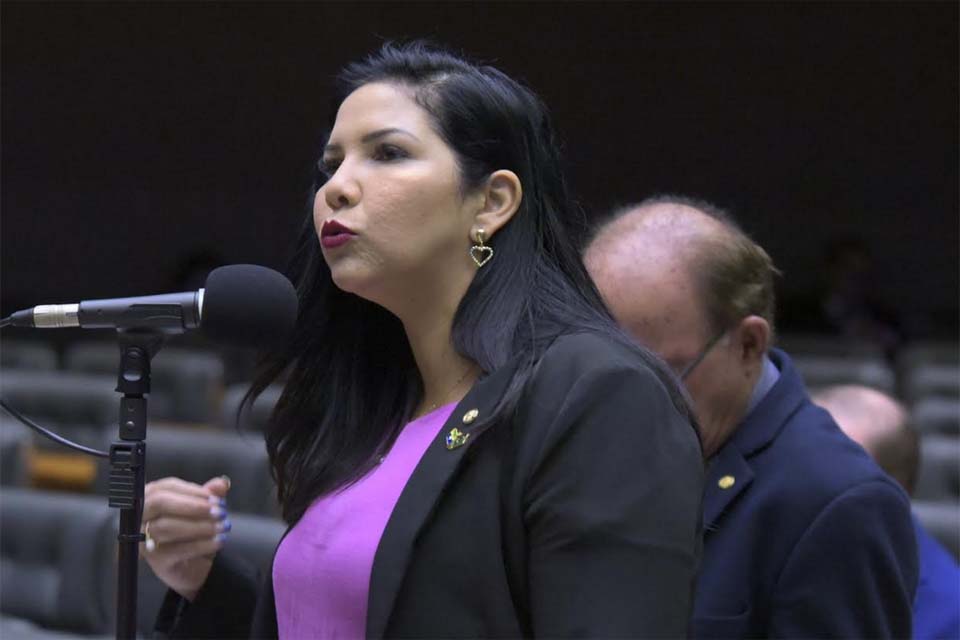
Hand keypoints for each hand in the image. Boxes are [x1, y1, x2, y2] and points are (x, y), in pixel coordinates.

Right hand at [141, 476, 231, 600]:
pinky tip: (219, 541)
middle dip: (192, 506)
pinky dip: (202, 544)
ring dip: (200, 525)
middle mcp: (140, 516)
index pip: (166, 487)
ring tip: (222, 526)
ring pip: (167, 527)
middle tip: (219, 511)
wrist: (193, 564)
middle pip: (160, 503)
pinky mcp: (156, 560)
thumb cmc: (193, 530)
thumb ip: (211, 494)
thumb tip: (222, 483)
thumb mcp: (203, 508)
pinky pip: (177, 549)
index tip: (215, 498)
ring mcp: (144, 539)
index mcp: (150, 497)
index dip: (193, 491)